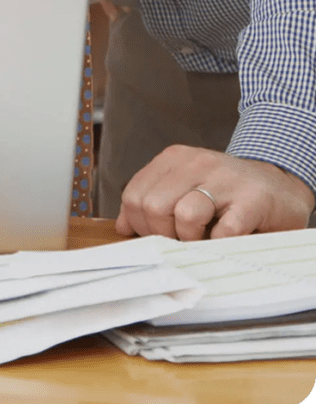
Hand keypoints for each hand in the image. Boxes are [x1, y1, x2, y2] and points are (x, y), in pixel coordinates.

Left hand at [116, 145, 314, 239]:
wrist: (279, 184)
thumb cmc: (228, 193)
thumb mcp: (186, 188)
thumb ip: (154, 202)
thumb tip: (124, 226)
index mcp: (174, 159)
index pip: (134, 195)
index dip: (140, 225)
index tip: (158, 236)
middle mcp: (196, 163)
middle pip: (153, 206)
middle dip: (163, 234)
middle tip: (181, 241)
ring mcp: (225, 179)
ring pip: (184, 215)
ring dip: (191, 240)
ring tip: (204, 240)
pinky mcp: (253, 200)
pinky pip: (224, 231)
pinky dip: (220, 244)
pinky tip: (226, 240)